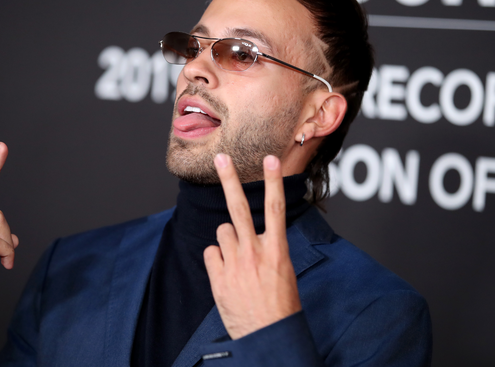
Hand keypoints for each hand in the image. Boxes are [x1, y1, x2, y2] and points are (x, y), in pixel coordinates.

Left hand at [203, 153, 301, 339]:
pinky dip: (217, 259)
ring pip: (222, 232)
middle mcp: (254, 252)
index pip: (275, 208)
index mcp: (277, 250)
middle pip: (238, 207)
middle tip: (221, 158)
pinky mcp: (218, 277)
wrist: (268, 336)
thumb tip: (252, 235)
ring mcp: (234, 264)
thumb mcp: (284, 272)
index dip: (273, 181)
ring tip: (238, 260)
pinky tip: (227, 274)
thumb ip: (268, 249)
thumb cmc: (281, 306)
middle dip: (229, 179)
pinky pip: (211, 253)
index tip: (271, 159)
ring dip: (227, 240)